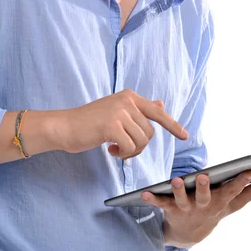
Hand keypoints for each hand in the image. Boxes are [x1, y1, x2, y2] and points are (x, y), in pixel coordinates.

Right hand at [56, 89, 188, 157]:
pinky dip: (123, 154)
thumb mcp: (116, 111)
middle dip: (139, 146)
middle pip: (150, 132)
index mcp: (129, 96)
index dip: (172, 124)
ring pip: (142, 141)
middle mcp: (127, 100)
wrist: (65, 126)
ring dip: (130, 151)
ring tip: (115, 148)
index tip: (185, 136)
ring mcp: (119, 111)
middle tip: (122, 148)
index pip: (157, 111)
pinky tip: (110, 150)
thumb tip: (160, 104)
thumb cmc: (90, 122)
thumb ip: (139, 109)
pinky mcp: (112, 125)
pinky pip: (130, 147)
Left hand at [141, 171, 250, 248]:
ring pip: (182, 199)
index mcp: (220, 201)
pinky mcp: (169, 209)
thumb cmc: (215, 209)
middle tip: (204, 175)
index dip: (241, 181)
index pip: (233, 190)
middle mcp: (204, 205)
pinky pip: (160, 203)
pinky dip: (152, 199)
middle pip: (205, 196)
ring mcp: (186, 208)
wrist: (189, 235)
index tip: (250, 169)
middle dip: (205, 187)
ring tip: (174, 180)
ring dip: (178, 191)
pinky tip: (144, 193)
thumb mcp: (234, 203)